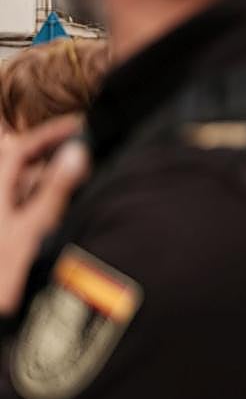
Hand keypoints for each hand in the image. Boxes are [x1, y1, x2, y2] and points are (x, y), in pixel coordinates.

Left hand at [0, 118, 89, 315]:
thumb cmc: (3, 275)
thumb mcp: (34, 228)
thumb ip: (56, 190)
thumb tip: (77, 152)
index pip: (22, 148)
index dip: (51, 133)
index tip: (81, 124)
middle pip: (19, 166)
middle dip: (51, 153)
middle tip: (84, 146)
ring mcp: (2, 222)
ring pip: (22, 190)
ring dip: (50, 180)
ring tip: (82, 176)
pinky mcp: (8, 239)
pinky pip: (25, 211)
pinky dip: (45, 203)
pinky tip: (65, 211)